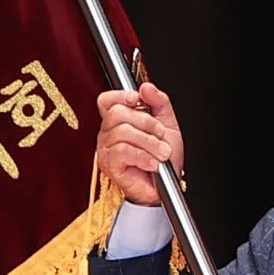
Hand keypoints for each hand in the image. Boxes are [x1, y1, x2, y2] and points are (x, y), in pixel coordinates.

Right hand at [93, 79, 182, 203]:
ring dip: (149, 143)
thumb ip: (159, 102)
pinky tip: (153, 164)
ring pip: (123, 132)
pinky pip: (123, 151)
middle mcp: (107, 133)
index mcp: (118, 121)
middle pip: (117, 113)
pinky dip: (144, 156)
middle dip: (146, 122)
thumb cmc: (164, 158)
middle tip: (161, 135)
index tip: (137, 100)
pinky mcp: (109, 164)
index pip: (106, 100)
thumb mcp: (167, 124)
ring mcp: (106, 149)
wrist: (166, 188)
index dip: (120, 96)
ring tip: (162, 153)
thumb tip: (146, 86)